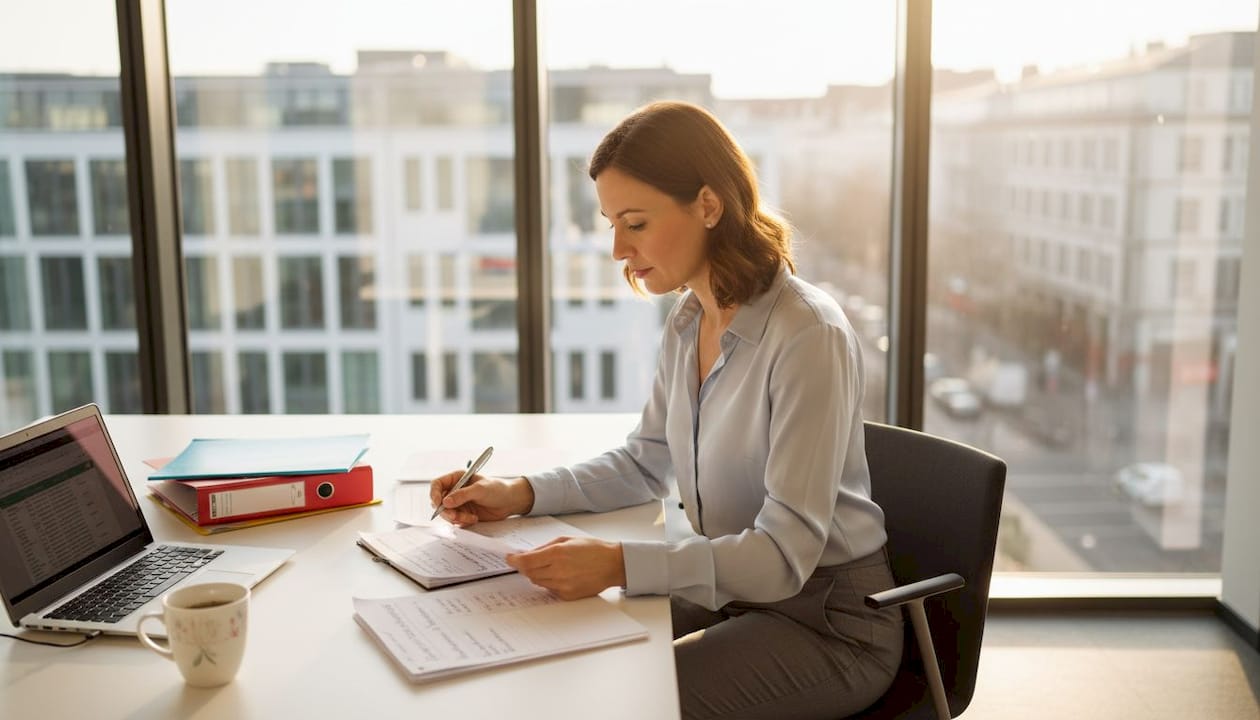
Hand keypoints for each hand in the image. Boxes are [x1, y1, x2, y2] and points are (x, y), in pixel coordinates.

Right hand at [429, 472, 533, 525]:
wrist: (510, 502)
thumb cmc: (497, 489)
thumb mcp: (480, 489)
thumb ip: (462, 495)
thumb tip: (445, 502)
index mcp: (457, 478)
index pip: (437, 485)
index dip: (434, 494)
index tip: (438, 504)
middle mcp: (455, 490)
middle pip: (438, 502)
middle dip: (446, 511)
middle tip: (455, 517)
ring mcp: (458, 503)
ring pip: (446, 513)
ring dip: (456, 518)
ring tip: (470, 518)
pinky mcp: (463, 513)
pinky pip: (455, 520)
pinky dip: (462, 522)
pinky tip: (474, 519)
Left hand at [505, 536, 625, 600]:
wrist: (612, 565)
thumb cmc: (592, 549)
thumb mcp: (567, 540)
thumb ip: (545, 547)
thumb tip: (528, 554)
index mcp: (557, 554)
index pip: (526, 561)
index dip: (514, 561)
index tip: (510, 559)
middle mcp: (558, 571)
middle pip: (529, 573)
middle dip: (525, 567)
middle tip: (526, 561)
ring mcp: (563, 585)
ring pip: (538, 582)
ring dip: (537, 574)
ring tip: (549, 566)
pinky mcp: (567, 595)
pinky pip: (549, 589)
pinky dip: (548, 582)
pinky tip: (559, 574)